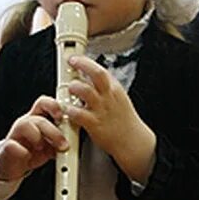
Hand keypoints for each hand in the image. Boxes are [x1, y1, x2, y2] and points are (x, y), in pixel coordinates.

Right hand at [0, 96, 67, 181]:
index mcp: (38, 119)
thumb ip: (62, 137)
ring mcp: (16, 134)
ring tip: (43, 148)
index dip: (55, 106)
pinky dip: (22, 151)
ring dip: (38, 137)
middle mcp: (26, 123)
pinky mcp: (8, 148)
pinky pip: (13, 145)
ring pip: (25, 125)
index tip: (64, 115)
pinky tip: (28, 156)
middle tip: (63, 143)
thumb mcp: (52, 142)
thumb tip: (77, 136)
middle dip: (52, 130)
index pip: (45, 103)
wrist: (15, 164)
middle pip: (38, 116)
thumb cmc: (35, 150)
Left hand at [66, 55, 155, 182]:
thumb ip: (104, 87)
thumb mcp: (118, 98)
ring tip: (70, 89)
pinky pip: (78, 114)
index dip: (85, 62)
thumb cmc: (122, 119)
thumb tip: (88, 75)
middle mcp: (108, 96)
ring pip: (85, 91)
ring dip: (74, 87)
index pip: (100, 69)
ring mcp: (101, 110)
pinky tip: (67, 109)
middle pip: (96, 74)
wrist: (132, 141)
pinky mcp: (94, 124)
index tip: (74, 59)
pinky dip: (69, 110)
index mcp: (114, 89)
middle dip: (81, 64)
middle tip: (70, 63)